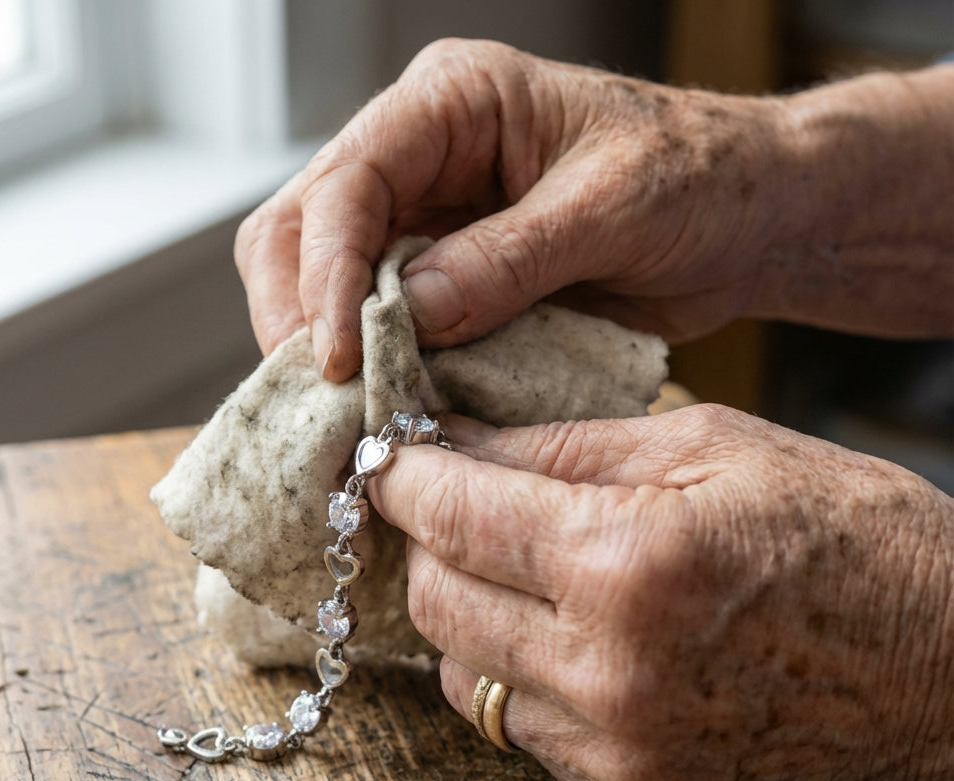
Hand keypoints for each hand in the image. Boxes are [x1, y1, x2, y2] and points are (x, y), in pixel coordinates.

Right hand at [235, 39, 953, 380]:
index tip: (336, 357)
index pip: (348, 181)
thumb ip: (509, 258)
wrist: (744, 217)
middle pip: (301, 228)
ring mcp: (425, 219)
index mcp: (454, 103)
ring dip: (324, 349)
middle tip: (322, 399)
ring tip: (345, 414)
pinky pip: (377, 324)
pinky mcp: (444, 278)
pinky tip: (382, 408)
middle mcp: (420, 155)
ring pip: (321, 280)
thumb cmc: (698, 178)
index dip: (326, 272)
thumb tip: (409, 314)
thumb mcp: (613, 207)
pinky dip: (371, 369)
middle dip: (298, 314)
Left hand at [368, 409, 952, 780]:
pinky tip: (563, 635)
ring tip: (512, 568)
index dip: (402, 478)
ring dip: (466, 612)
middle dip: (427, 543)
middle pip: (436, 603)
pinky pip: (520, 729)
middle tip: (452, 504)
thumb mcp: (712, 445)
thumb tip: (459, 443)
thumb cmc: (848, 534)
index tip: (388, 458)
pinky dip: (518, 674)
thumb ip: (567, 445)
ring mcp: (618, 753)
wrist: (950, 673)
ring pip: (461, 675)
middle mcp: (609, 673)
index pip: (454, 517)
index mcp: (630, 563)